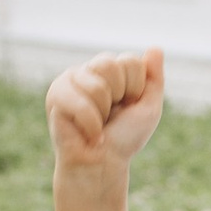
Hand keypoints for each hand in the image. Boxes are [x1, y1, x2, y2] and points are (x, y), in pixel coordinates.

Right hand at [48, 48, 165, 171]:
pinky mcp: (55, 94)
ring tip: (97, 123)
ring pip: (96, 84)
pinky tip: (87, 132)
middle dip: (117, 96)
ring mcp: (70, 80)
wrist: (103, 164)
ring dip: (103, 112)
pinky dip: (91, 124)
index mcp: (112, 71)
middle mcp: (90, 70)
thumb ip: (153, 78)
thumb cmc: (124, 138)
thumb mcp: (148, 108)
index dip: (135, 88)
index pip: (130, 60)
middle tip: (111, 114)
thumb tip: (156, 47)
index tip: (128, 106)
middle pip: (109, 64)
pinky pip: (81, 102)